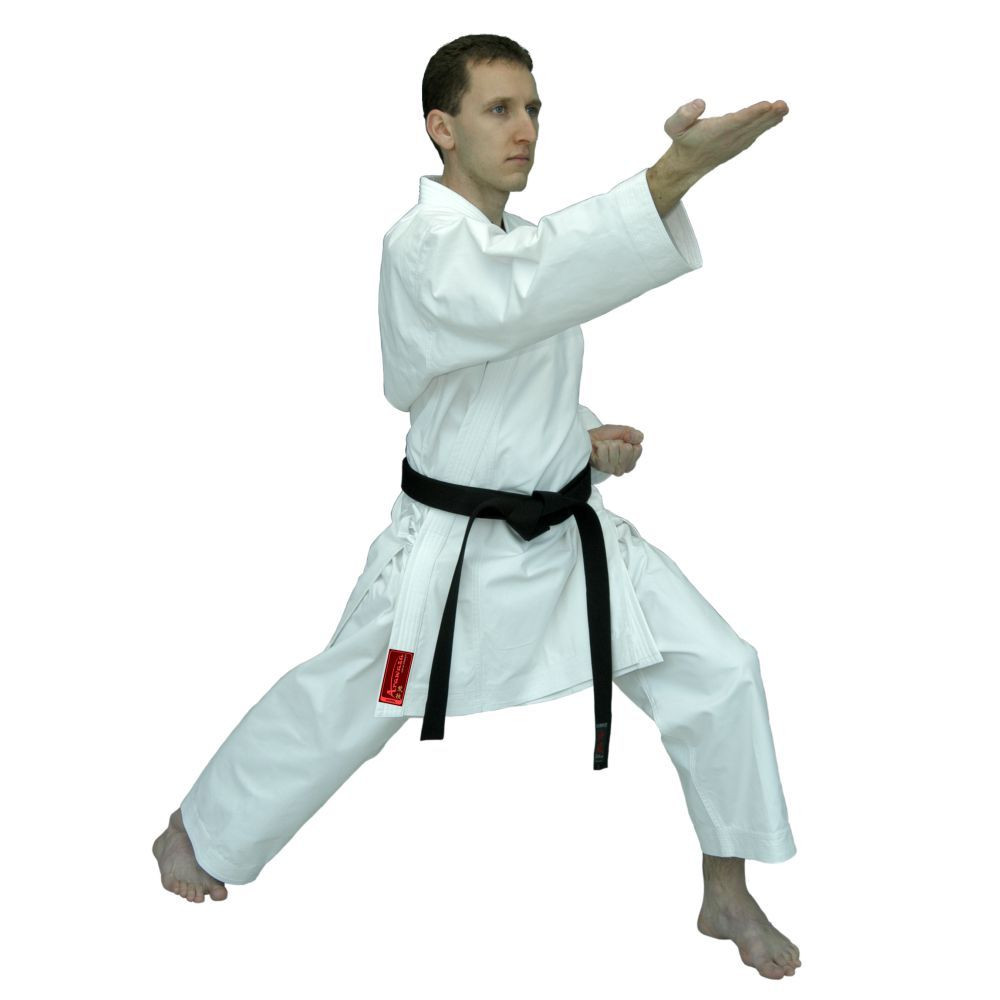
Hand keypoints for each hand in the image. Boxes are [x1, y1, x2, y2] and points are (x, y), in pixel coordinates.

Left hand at [588, 424, 643, 476]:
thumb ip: (633, 434)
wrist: (586, 440)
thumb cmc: (604, 437)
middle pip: (627, 448)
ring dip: (607, 442)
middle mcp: (622, 468)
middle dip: (617, 441)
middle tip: (610, 444)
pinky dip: (599, 444)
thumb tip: (639, 438)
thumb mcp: (620, 431)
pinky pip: (604, 449)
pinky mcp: (601, 466)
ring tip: (602, 446)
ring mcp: (612, 469)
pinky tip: (597, 449)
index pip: (637, 449)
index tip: (620, 442)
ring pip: (615, 447)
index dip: (627, 440)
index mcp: (630, 461)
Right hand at [660, 97, 788, 181]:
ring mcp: (736, 143)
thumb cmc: (682, 141)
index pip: (737, 121)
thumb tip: (700, 103)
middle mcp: (729, 139)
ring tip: (784, 108)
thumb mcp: (673, 127)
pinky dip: (767, 125)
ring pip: (756, 129)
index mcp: (715, 132)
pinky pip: (756, 133)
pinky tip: (777, 117)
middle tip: (783, 105)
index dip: (752, 114)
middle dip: (768, 115)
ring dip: (772, 119)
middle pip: (751, 125)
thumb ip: (683, 114)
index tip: (767, 106)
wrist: (688, 164)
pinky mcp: (740, 144)